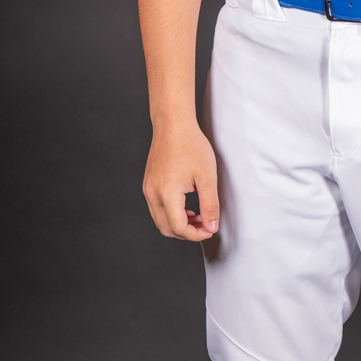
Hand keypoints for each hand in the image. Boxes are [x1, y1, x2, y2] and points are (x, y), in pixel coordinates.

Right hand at [143, 118, 219, 239]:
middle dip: (187, 233)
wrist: (173, 125)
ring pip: (161, 220)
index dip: (196, 235)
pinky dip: (171, 214)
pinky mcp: (148, 184)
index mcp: (167, 194)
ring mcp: (148, 189)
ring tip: (198, 216)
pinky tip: (187, 206)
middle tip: (205, 225)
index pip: (179, 228)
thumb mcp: (207, 177)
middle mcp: (152, 194)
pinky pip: (157, 209)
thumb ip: (210, 205)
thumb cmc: (191, 146)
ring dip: (179, 224)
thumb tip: (211, 227)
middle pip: (166, 229)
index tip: (210, 230)